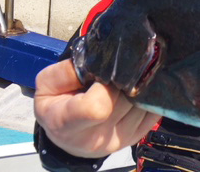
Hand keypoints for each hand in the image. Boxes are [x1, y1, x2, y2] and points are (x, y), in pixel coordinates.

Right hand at [34, 59, 160, 157]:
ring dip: (138, 88)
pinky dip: (148, 97)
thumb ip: (69, 71)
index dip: (106, 84)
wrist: (67, 136)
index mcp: (67, 124)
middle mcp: (95, 137)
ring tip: (124, 82)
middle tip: (117, 72)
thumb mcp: (46, 85)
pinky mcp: (135, 137)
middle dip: (124, 81)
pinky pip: (153, 112)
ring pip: (142, 105)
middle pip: (125, 101)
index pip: (97, 107)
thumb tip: (99, 60)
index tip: (102, 72)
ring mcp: (118, 140)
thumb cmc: (56, 106)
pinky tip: (136, 90)